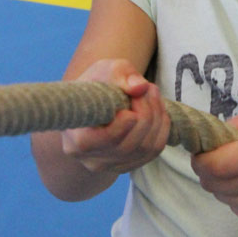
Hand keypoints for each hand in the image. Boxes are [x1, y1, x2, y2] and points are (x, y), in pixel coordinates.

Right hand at [61, 59, 170, 174]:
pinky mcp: (128, 165)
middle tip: (149, 87)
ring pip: (145, 149)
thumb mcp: (103, 70)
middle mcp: (91, 160)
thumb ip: (120, 74)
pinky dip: (161, 129)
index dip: (122, 124)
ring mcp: (111, 166)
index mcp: (76, 139)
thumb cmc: (96, 86)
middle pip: (128, 144)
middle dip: (146, 112)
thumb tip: (140, 87)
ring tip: (152, 94)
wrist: (95, 104)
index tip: (132, 98)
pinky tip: (158, 110)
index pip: (104, 140)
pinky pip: (153, 151)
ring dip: (157, 118)